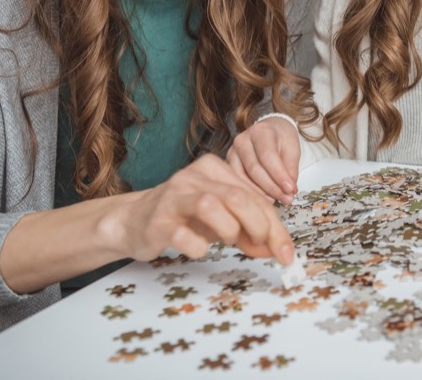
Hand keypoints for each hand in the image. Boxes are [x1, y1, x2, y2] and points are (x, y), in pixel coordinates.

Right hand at [116, 154, 294, 263]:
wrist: (134, 221)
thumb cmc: (183, 218)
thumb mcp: (222, 219)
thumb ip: (249, 231)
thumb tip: (279, 250)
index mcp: (215, 169)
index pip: (255, 196)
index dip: (276, 226)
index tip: (287, 252)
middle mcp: (194, 176)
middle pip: (238, 197)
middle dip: (259, 227)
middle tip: (263, 247)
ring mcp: (174, 197)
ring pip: (211, 206)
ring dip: (229, 230)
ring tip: (228, 242)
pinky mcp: (157, 220)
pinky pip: (183, 235)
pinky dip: (198, 247)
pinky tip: (198, 248)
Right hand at [227, 116, 301, 203]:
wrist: (271, 131)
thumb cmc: (281, 138)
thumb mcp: (293, 149)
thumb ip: (291, 169)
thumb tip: (289, 190)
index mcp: (261, 131)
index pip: (268, 156)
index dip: (279, 175)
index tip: (290, 189)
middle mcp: (243, 140)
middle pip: (254, 169)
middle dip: (272, 187)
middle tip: (286, 198)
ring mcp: (232, 152)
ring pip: (243, 178)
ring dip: (261, 193)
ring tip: (277, 200)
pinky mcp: (228, 164)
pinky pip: (237, 182)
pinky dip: (251, 192)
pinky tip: (263, 198)